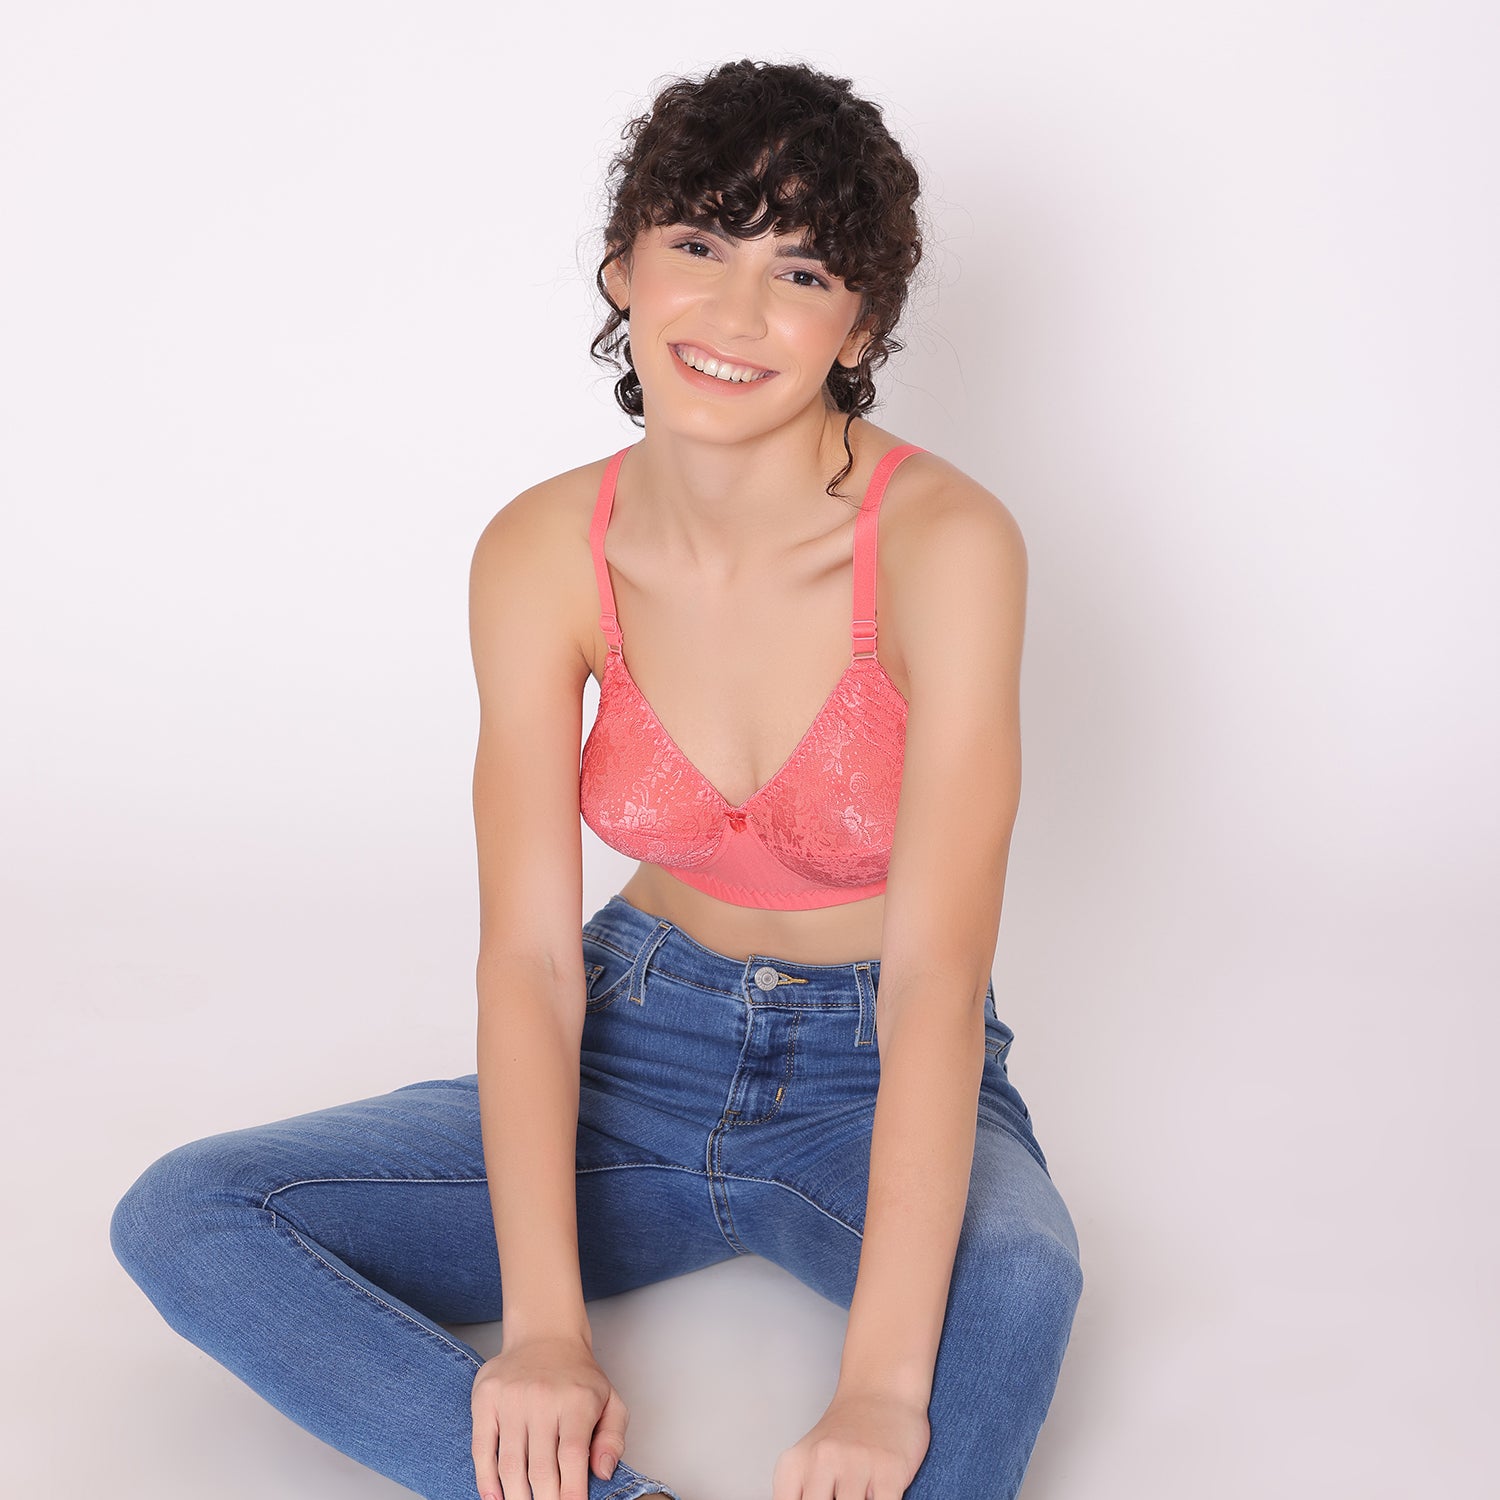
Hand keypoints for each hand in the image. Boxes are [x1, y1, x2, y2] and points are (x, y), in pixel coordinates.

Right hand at [470, 1333, 629, 1499]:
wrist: (545, 1335)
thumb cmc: (577, 1376)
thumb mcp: (610, 1400)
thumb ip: (613, 1438)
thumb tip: (603, 1472)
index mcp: (577, 1400)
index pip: (572, 1457)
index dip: (570, 1492)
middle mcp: (542, 1398)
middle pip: (540, 1468)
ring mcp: (511, 1398)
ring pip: (510, 1464)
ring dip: (517, 1496)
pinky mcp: (486, 1399)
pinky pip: (482, 1448)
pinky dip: (486, 1479)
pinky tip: (495, 1497)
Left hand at [772, 1386, 929, 1499]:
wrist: (880, 1390)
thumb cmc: (846, 1431)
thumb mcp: (808, 1459)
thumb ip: (800, 1491)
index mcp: (795, 1464)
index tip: (818, 1497)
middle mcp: (822, 1460)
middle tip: (839, 1496)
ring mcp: (856, 1465)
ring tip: (860, 1494)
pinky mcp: (889, 1471)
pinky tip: (878, 1495)